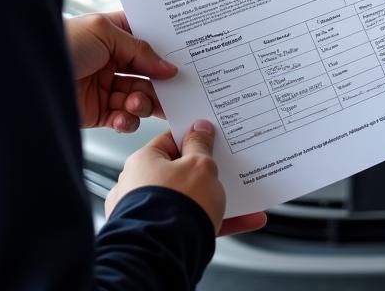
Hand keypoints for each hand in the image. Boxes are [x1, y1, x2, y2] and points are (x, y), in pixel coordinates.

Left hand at [66, 11, 175, 131]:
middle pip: (148, 73)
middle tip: (173, 92)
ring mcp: (105, 87)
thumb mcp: (104, 33)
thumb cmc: (60, 43)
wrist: (24, 76)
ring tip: (134, 102)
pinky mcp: (97, 112)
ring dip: (142, 102)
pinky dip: (128, 120)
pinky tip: (122, 117)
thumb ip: (139, 48)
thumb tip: (167, 66)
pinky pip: (123, 118)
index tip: (182, 60)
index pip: (147, 41)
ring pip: (139, 97)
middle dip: (160, 84)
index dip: (165, 51)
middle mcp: (111, 60)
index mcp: (113, 35)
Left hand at [105, 120, 267, 236]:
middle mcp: (140, 188)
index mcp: (142, 162)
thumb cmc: (175, 205)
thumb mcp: (199, 165)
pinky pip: (194, 222)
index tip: (209, 137)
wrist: (165, 254)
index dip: (192, 138)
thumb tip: (200, 129)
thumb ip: (201, 146)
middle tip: (225, 167)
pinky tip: (244, 219)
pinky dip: (218, 221)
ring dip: (217, 197)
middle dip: (206, 172)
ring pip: (190, 200)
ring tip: (242, 195)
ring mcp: (150, 214)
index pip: (169, 142)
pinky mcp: (163, 236)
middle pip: (180, 172)